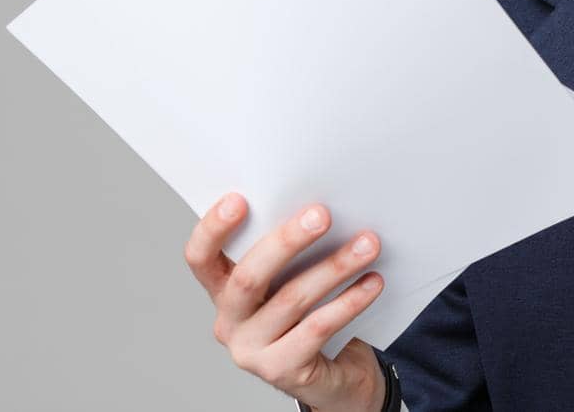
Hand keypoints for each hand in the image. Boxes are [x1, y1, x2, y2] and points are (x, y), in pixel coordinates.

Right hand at [185, 193, 386, 411]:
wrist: (335, 374)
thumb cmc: (312, 313)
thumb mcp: (294, 278)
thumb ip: (294, 251)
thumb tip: (322, 207)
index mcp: (224, 290)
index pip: (201, 258)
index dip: (213, 229)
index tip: (240, 199)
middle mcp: (229, 322)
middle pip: (248, 277)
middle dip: (287, 242)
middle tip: (322, 214)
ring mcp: (251, 351)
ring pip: (292, 300)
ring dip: (334, 267)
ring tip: (368, 244)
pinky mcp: (281, 370)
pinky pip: (318, 328)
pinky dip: (349, 302)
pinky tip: (372, 282)